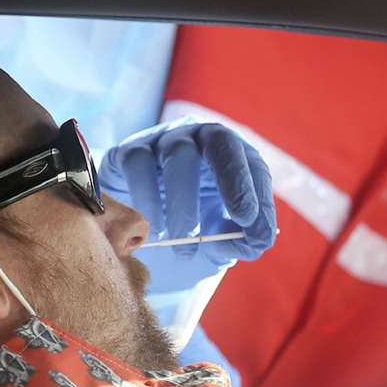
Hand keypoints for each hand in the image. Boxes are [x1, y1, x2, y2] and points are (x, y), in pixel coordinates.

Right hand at [98, 117, 276, 268]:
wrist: (132, 237)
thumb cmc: (184, 235)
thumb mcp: (216, 243)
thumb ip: (236, 242)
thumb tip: (253, 241)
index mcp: (229, 158)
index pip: (252, 164)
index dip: (257, 193)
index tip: (258, 228)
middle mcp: (199, 139)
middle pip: (221, 141)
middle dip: (235, 179)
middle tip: (243, 219)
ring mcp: (162, 140)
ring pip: (179, 155)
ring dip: (186, 204)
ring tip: (184, 247)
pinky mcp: (128, 151)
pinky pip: (139, 164)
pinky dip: (148, 199)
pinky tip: (152, 230)